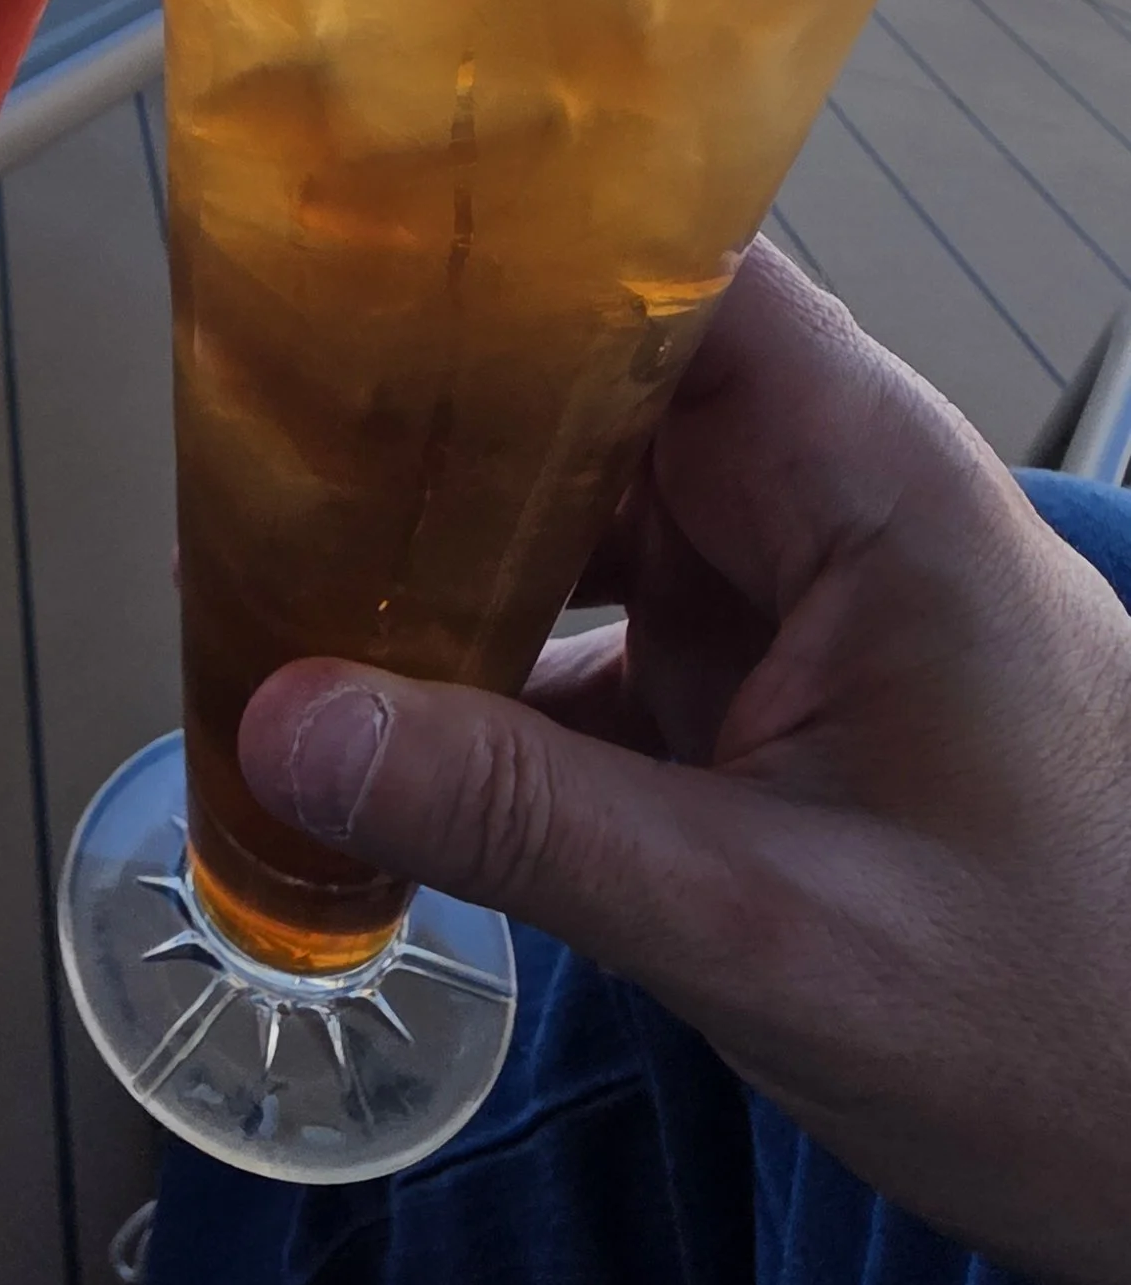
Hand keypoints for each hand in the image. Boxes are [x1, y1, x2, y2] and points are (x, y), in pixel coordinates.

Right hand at [240, 241, 1130, 1284]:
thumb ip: (522, 822)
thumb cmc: (1066, 1027)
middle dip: (426, 415)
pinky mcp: (768, 694)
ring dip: (439, 551)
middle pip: (596, 384)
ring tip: (266, 581)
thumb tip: (283, 726)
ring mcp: (798, 599)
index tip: (330, 280)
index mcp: (874, 485)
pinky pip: (593, 630)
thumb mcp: (766, 932)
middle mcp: (833, 505)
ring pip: (580, 509)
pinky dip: (483, 671)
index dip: (511, 257)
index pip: (676, 279)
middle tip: (236, 460)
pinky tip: (368, 721)